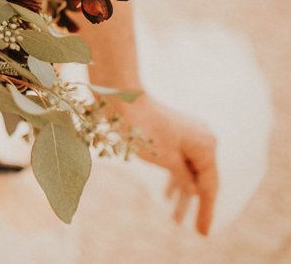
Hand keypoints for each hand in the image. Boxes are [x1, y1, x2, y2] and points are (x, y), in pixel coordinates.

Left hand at [116, 96, 218, 234]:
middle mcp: (203, 139)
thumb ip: (184, 178)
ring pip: (189, 170)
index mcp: (206, 146)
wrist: (124, 99)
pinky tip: (167, 196)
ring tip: (175, 218)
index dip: (205, 211)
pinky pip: (180, 161)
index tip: (202, 233)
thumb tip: (196, 191)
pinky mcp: (176, 134)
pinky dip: (174, 177)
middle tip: (195, 231)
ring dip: (182, 193)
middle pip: (202, 179)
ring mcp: (190, 135)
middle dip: (195, 205)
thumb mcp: (165, 160)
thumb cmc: (143, 129)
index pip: (209, 186)